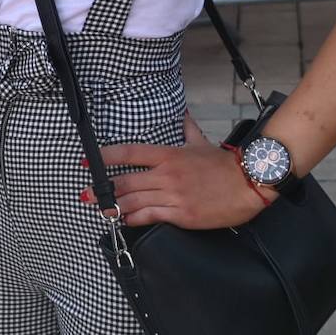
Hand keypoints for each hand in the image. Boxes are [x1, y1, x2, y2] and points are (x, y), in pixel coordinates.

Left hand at [87, 115, 273, 228]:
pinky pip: (151, 216)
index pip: (128, 153)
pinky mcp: (182, 214)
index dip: (104, 157)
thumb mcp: (201, 142)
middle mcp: (166, 174)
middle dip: (102, 189)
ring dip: (113, 206)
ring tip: (100, 209)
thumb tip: (182, 114)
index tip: (87, 162)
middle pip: (125, 181)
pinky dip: (134, 219)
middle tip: (86, 193)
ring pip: (134, 200)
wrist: (249, 183)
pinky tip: (124, 220)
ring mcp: (173, 195)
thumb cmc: (223, 163)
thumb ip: (187, 128)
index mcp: (168, 154)